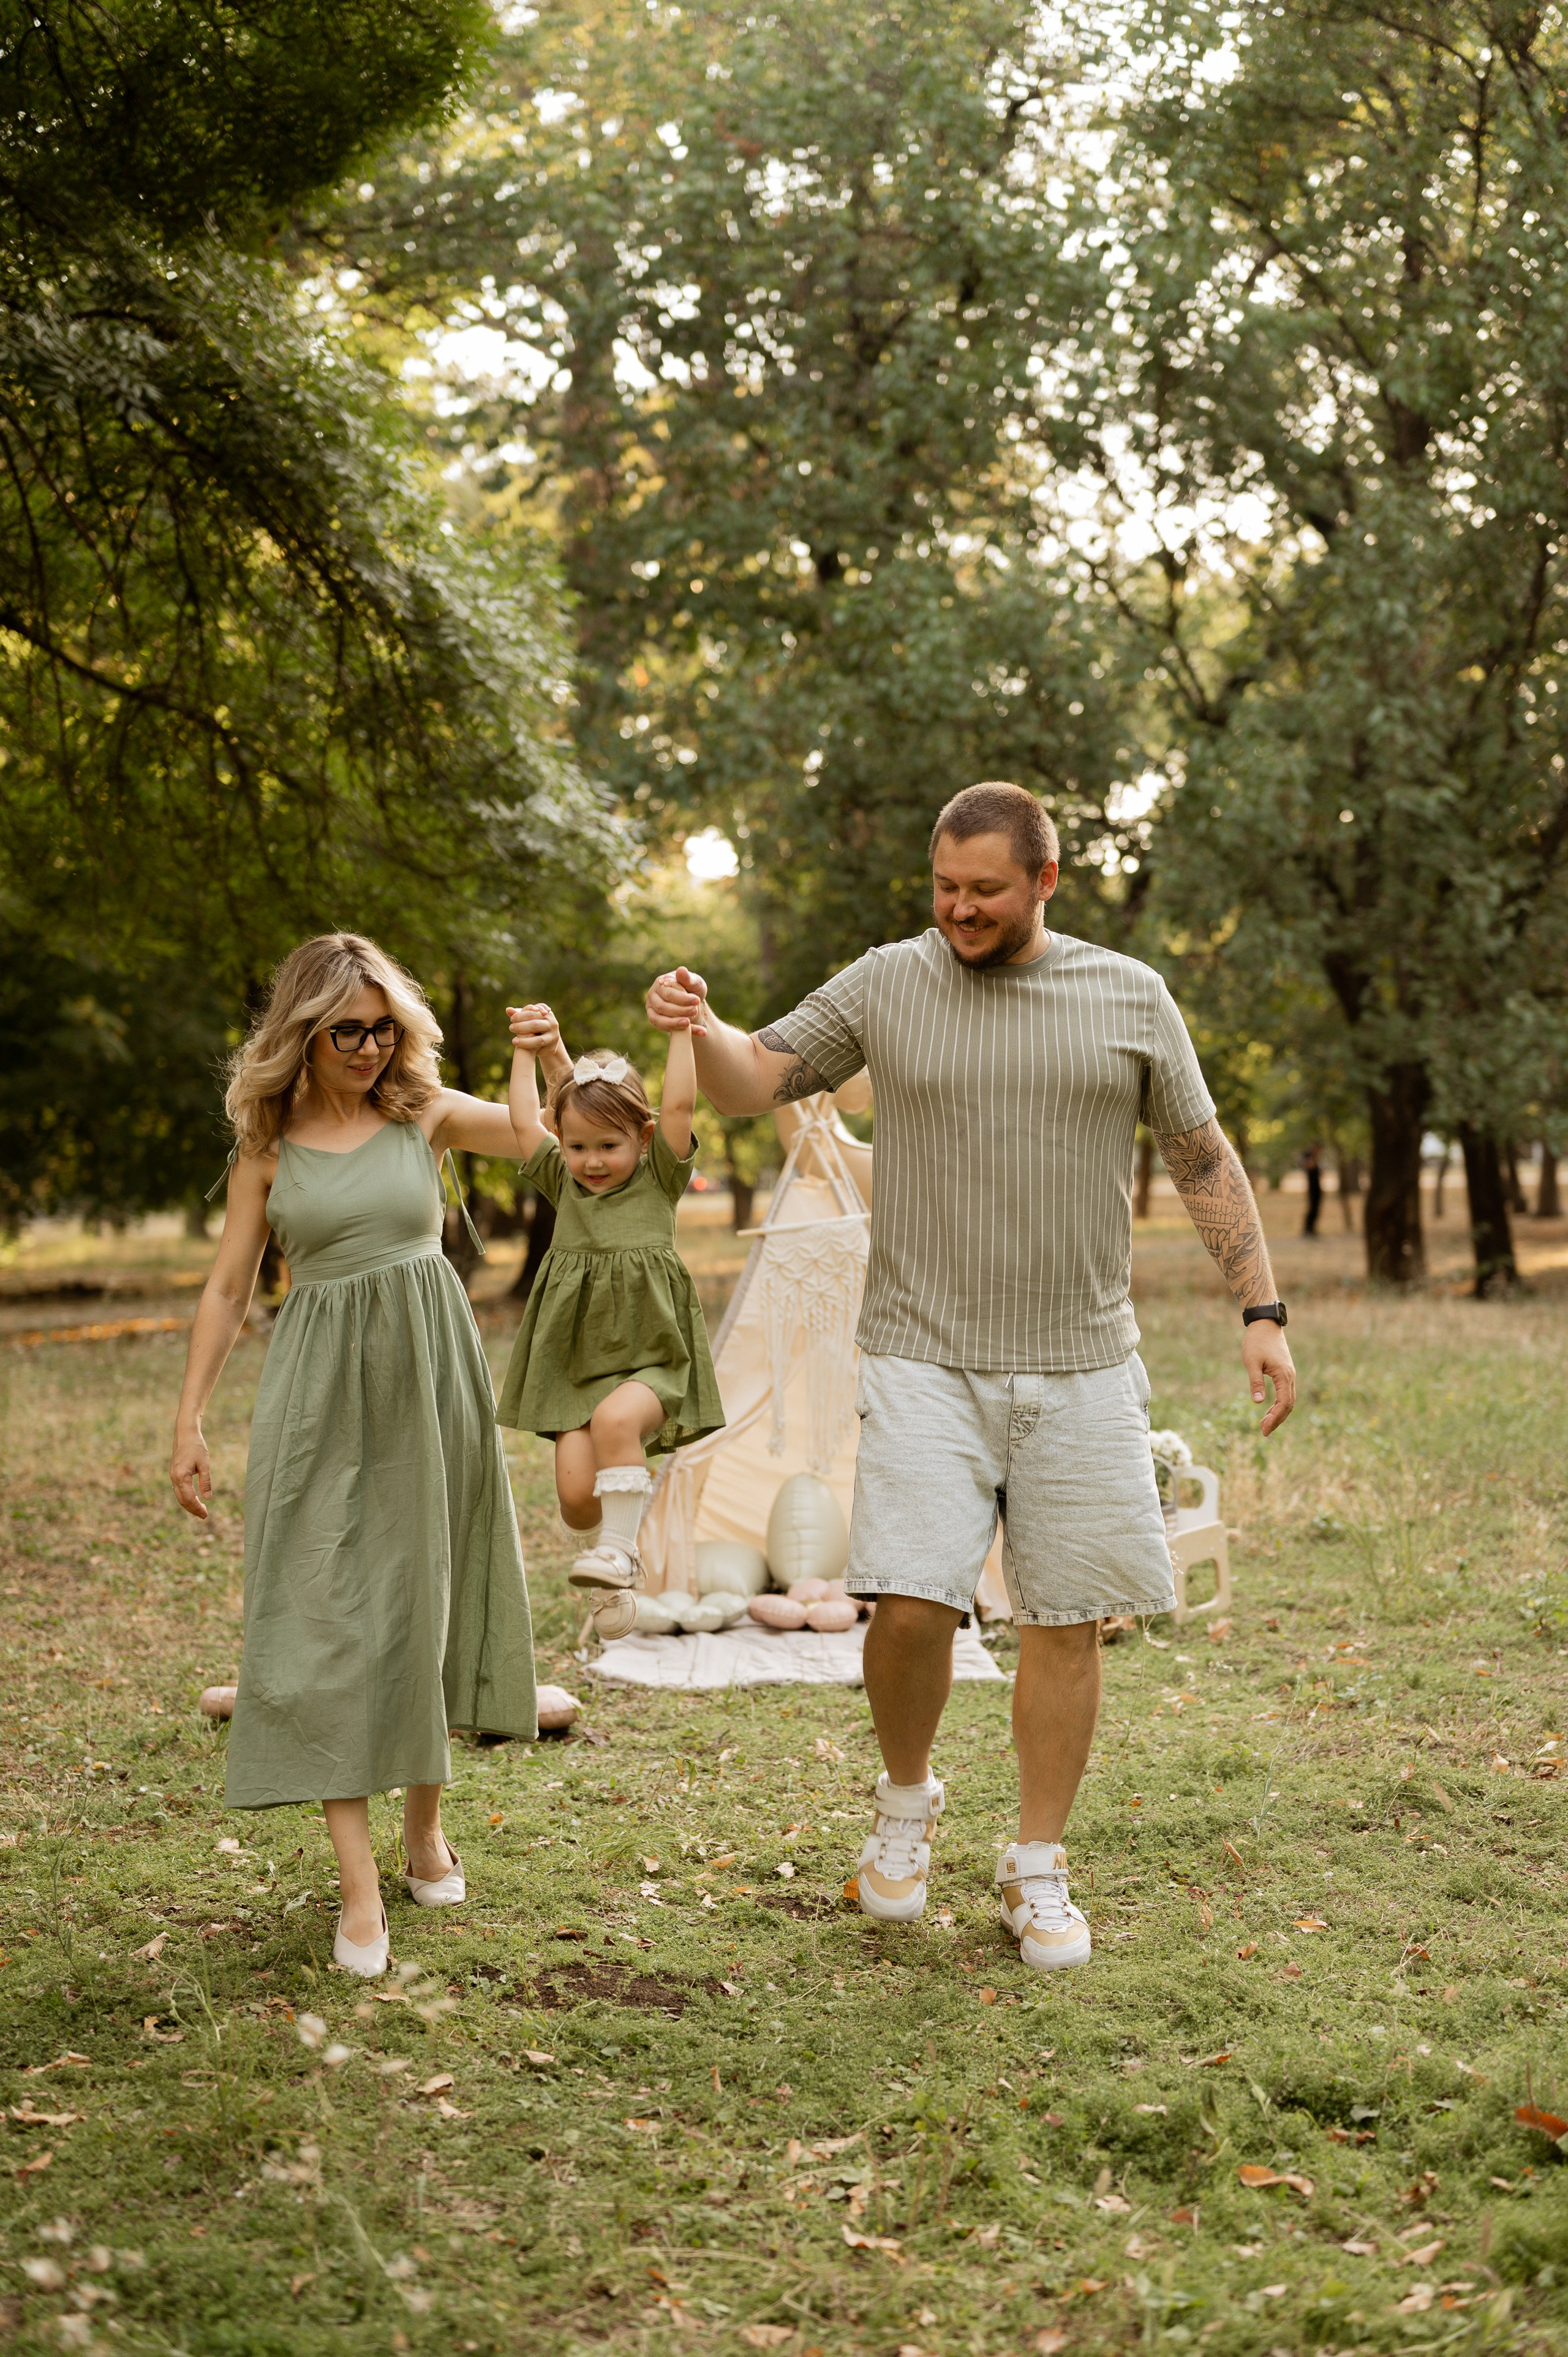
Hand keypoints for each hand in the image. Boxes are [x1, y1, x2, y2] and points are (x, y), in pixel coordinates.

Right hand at [171, 1426, 212, 1519]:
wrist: (185, 1433)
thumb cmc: (196, 1446)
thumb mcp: (204, 1464)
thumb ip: (206, 1482)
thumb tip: (208, 1498)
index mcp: (181, 1476)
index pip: (189, 1498)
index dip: (197, 1508)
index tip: (206, 1515)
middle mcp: (174, 1478)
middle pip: (182, 1500)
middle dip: (193, 1509)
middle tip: (204, 1515)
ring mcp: (172, 1475)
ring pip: (179, 1495)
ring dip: (189, 1504)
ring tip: (200, 1509)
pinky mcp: (174, 1472)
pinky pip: (179, 1489)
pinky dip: (186, 1496)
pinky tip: (194, 1498)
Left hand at [507, 1002, 558, 1054]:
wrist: (548, 1040)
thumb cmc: (535, 1025)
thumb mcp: (529, 1018)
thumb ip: (519, 1014)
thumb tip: (508, 1010)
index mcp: (547, 1014)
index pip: (532, 1013)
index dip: (520, 1016)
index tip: (512, 1019)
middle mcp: (553, 1024)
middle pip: (535, 1025)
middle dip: (521, 1027)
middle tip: (511, 1028)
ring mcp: (554, 1036)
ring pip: (539, 1040)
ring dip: (525, 1041)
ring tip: (513, 1041)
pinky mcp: (552, 1047)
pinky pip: (540, 1049)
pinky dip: (530, 1048)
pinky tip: (520, 1047)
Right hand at [646, 966, 707, 1035]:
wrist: (692, 1001)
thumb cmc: (692, 988)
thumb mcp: (694, 981)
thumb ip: (688, 978)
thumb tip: (681, 970)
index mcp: (660, 983)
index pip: (668, 993)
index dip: (682, 998)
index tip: (697, 1000)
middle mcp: (653, 996)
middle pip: (662, 1007)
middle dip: (680, 1011)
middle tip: (695, 1011)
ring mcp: (652, 1010)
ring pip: (659, 1020)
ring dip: (675, 1023)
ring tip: (689, 1022)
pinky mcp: (656, 1022)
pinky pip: (665, 1029)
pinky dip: (682, 1032)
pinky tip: (700, 1032)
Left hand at [1242, 1320, 1294, 1435]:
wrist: (1265, 1324)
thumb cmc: (1256, 1341)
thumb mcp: (1252, 1362)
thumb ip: (1255, 1382)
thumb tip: (1257, 1402)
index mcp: (1284, 1375)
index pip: (1284, 1403)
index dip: (1275, 1418)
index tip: (1264, 1429)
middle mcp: (1290, 1376)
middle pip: (1288, 1405)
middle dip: (1277, 1419)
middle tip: (1263, 1431)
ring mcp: (1289, 1374)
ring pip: (1289, 1400)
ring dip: (1278, 1413)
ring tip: (1264, 1424)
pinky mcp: (1285, 1372)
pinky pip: (1286, 1393)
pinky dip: (1279, 1404)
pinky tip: (1268, 1409)